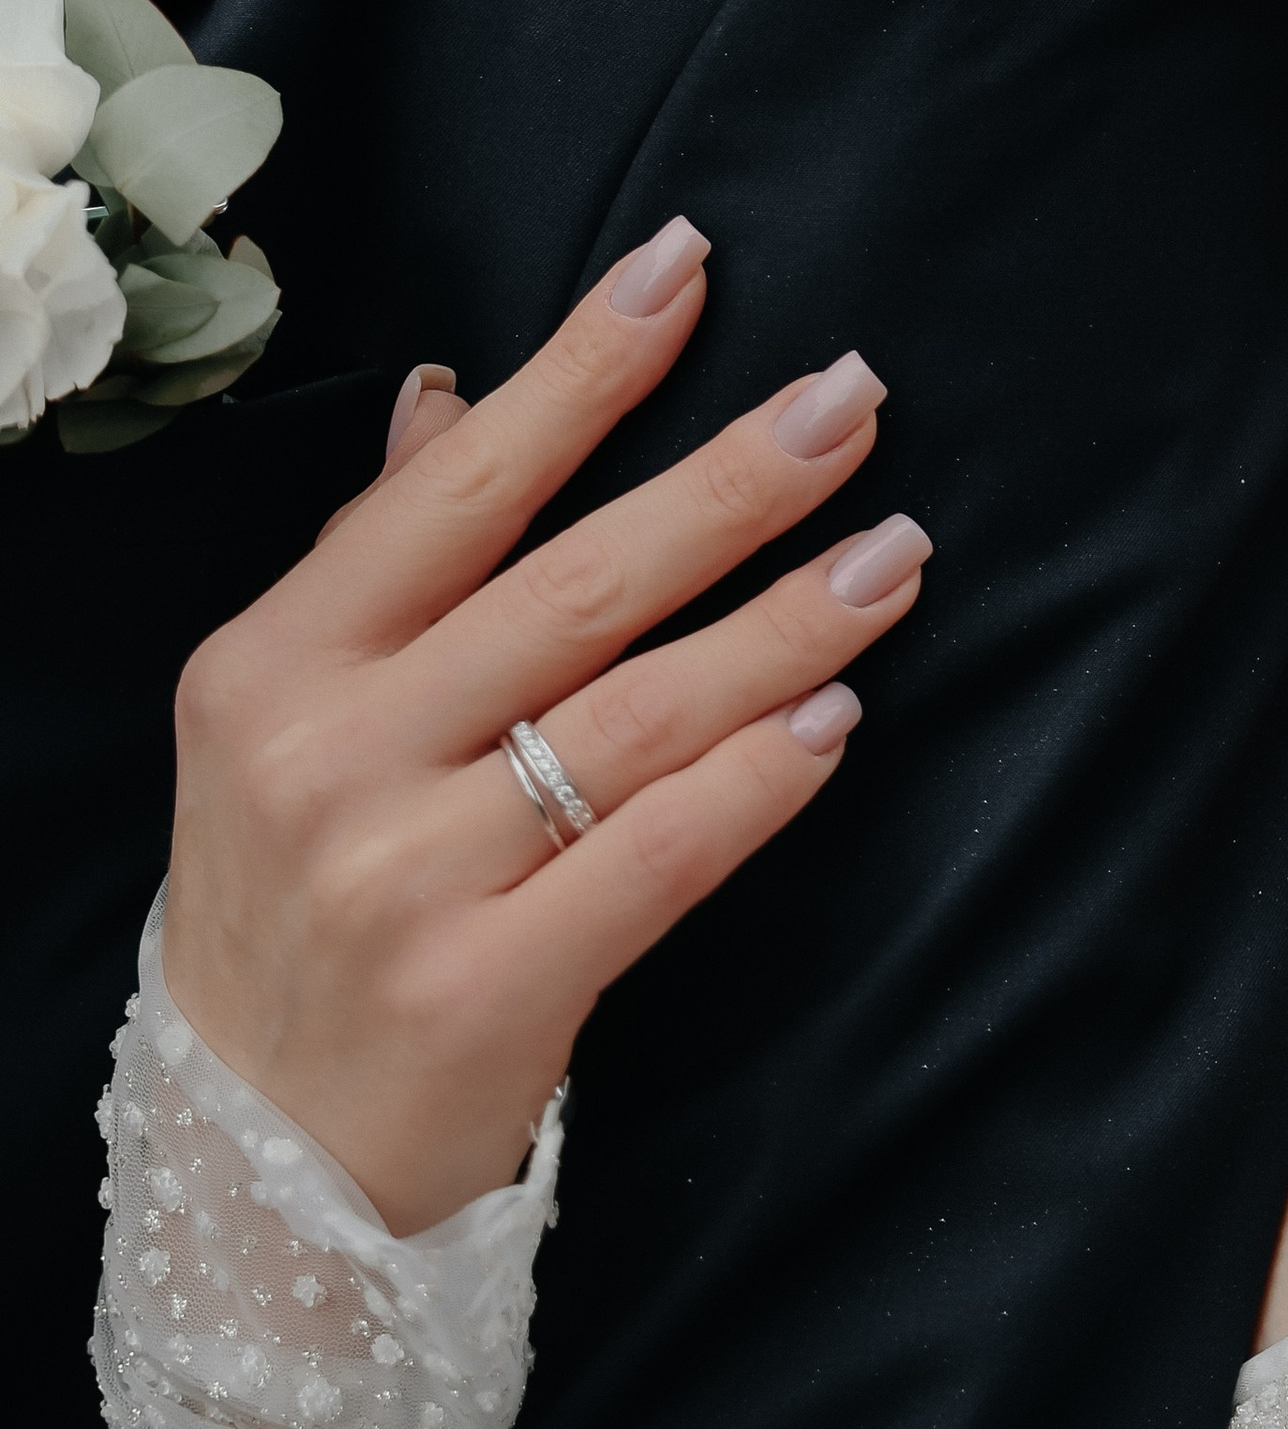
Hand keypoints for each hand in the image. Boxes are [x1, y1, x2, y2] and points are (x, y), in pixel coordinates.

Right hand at [160, 219, 930, 1233]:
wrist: (251, 1162)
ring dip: (787, 623)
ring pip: (641, 714)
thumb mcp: (290, 716)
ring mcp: (404, 879)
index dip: (582, 370)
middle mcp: (332, 758)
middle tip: (855, 401)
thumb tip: (448, 392)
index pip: (463, 487)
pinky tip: (834, 715)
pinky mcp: (484, 993)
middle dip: (735, 481)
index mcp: (279, 662)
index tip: (689, 266)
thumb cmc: (294, 894)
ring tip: (894, 556)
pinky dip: (756, 780)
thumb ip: (379, 552)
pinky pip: (658, 856)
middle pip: (579, 586)